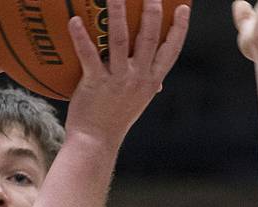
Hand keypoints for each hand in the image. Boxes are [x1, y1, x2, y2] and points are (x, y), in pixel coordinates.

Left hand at [64, 0, 190, 144]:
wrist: (96, 143)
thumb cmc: (115, 120)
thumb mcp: (137, 103)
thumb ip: (147, 87)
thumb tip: (159, 83)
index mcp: (151, 81)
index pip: (171, 51)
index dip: (179, 29)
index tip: (182, 8)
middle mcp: (138, 78)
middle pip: (149, 38)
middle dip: (152, 11)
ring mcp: (118, 80)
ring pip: (121, 40)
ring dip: (118, 13)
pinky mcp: (96, 83)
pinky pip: (89, 55)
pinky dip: (81, 37)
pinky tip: (75, 20)